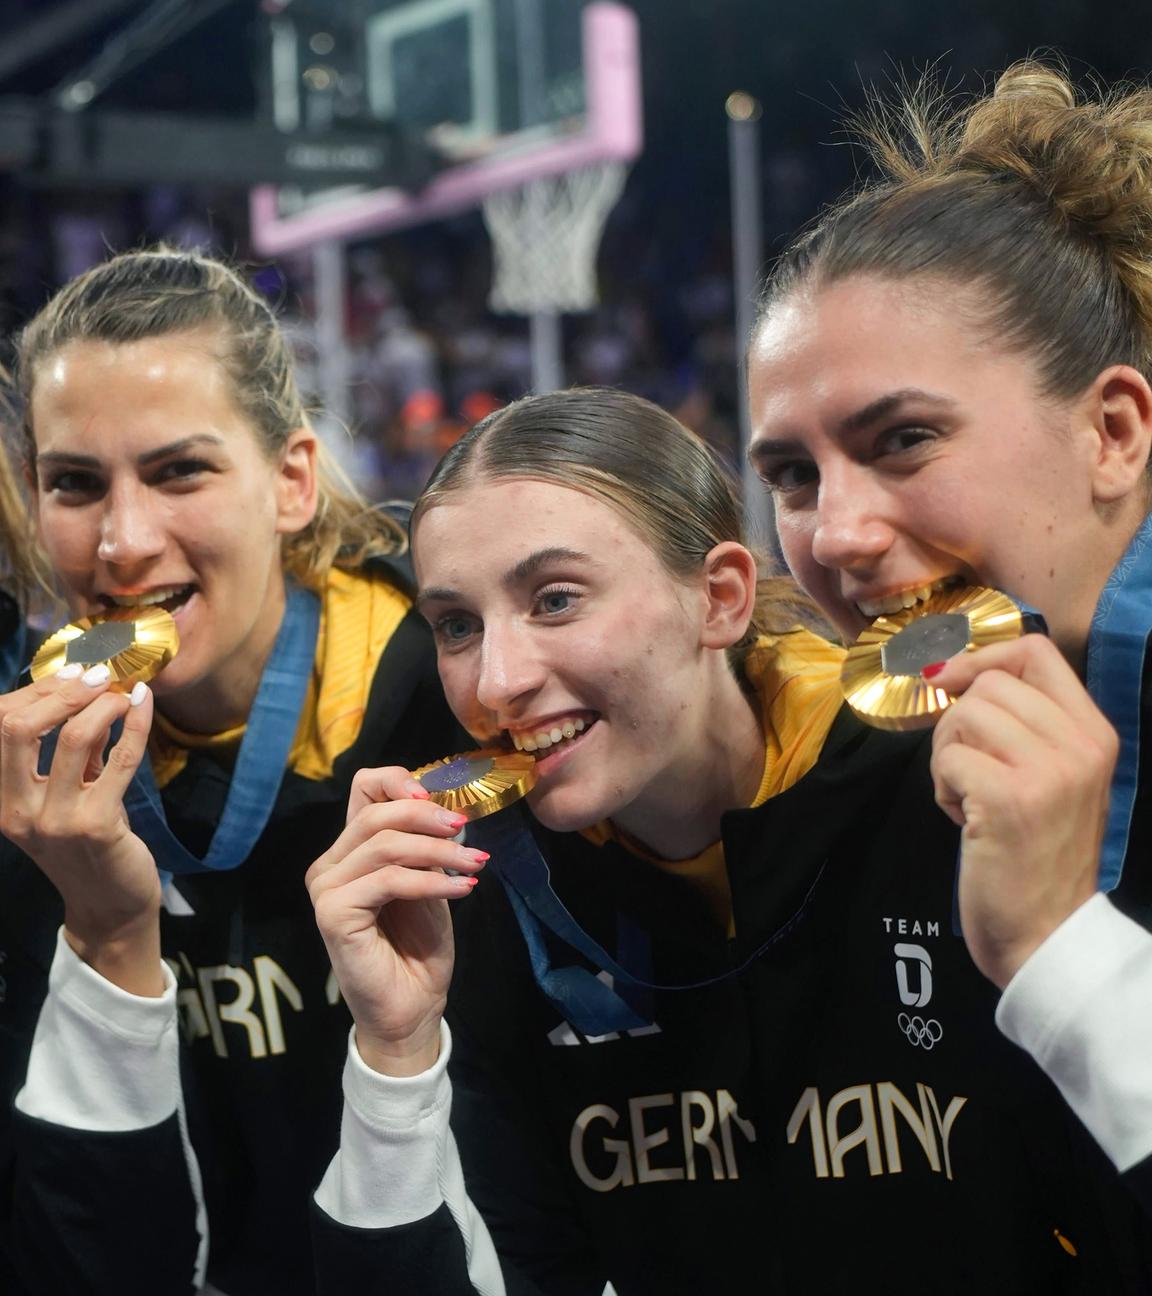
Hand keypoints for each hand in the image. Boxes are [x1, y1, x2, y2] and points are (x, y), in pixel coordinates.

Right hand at [0, 666, 162, 993]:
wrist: (110, 905)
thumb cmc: (88, 845)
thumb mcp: (64, 797)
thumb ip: (65, 755)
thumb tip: (83, 691)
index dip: (35, 692)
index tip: (71, 674)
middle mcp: (15, 811)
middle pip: (16, 727)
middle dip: (60, 691)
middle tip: (96, 676)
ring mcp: (54, 821)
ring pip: (73, 737)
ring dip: (104, 704)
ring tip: (124, 693)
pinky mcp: (97, 825)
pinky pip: (121, 758)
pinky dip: (136, 724)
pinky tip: (144, 706)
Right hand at [305, 766, 488, 1075]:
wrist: (412, 1006)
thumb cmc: (418, 946)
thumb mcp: (428, 882)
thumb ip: (424, 845)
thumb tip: (443, 808)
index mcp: (349, 851)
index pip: (362, 788)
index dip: (398, 781)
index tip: (437, 797)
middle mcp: (329, 865)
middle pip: (376, 814)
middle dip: (428, 818)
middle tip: (465, 831)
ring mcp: (326, 889)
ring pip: (386, 846)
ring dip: (439, 852)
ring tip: (474, 866)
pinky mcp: (333, 914)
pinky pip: (389, 881)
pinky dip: (433, 881)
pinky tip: (463, 889)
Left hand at [927, 636, 1116, 988]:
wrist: (1046, 935)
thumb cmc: (1037, 855)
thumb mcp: (1052, 778)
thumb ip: (1024, 725)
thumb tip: (952, 670)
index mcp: (1095, 732)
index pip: (1036, 651)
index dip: (982, 658)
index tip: (951, 682)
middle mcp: (1080, 745)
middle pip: (988, 685)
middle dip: (958, 724)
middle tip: (968, 773)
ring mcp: (1047, 771)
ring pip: (963, 716)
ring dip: (948, 756)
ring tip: (970, 799)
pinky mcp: (1008, 798)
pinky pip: (948, 758)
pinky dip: (942, 787)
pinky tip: (965, 821)